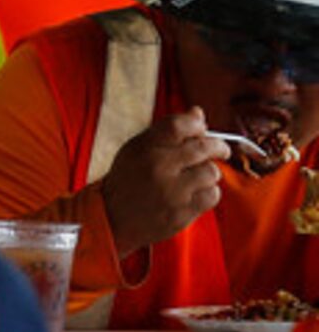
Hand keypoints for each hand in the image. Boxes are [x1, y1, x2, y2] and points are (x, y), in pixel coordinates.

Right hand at [98, 108, 227, 256]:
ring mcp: (171, 192)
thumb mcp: (137, 148)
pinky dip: (208, 193)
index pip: (179, 124)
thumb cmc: (128, 179)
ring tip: (196, 177)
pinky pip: (212, 195)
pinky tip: (194, 193)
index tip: (202, 129)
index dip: (196, 124)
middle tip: (220, 150)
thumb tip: (198, 113)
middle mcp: (158, 168)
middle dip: (218, 147)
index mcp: (144, 148)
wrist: (111, 218)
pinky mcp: (181, 213)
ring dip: (208, 173)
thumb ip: (167, 131)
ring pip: (211, 172)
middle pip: (203, 147)